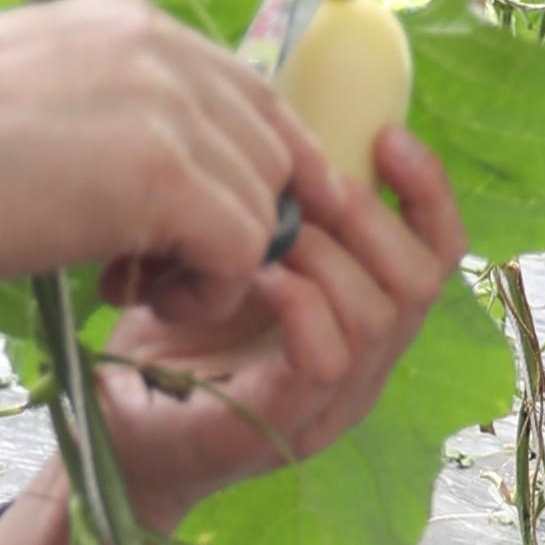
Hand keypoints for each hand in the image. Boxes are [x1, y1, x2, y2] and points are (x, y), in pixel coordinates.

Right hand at [0, 0, 305, 346]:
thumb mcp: (21, 94)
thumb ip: (97, 106)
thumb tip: (144, 165)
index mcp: (124, 18)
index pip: (243, 89)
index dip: (253, 162)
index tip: (233, 222)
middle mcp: (158, 45)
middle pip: (267, 147)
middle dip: (230, 216)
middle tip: (148, 262)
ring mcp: (166, 106)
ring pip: (260, 203)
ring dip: (212, 261)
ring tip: (127, 282)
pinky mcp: (166, 177)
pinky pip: (244, 249)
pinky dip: (206, 289)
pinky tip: (129, 294)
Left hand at [90, 123, 462, 526]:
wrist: (108, 422)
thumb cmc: (168, 332)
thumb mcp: (231, 247)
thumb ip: (279, 204)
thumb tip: (296, 120)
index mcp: (363, 318)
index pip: (436, 251)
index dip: (427, 190)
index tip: (385, 136)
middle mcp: (363, 365)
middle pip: (424, 281)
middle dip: (372, 218)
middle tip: (310, 187)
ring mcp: (328, 403)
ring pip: (380, 317)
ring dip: (329, 255)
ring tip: (273, 229)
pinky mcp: (282, 425)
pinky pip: (329, 358)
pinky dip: (301, 304)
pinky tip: (257, 275)